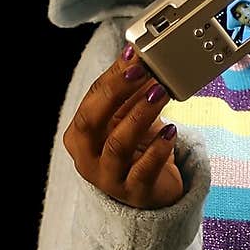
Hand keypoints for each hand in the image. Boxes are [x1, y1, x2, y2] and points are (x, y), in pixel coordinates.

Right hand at [62, 49, 183, 208]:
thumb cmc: (136, 149)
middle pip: (92, 122)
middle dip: (116, 93)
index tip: (133, 58)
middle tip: (143, 73)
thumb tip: (135, 56)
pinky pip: (144, 170)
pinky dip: (158, 149)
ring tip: (161, 94)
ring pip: (117, 145)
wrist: (151, 190)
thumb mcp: (127, 118)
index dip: (111, 79)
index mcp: (79, 136)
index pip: (90, 102)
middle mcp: (87, 158)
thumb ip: (129, 91)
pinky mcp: (134, 194)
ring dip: (140, 115)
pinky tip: (171, 131)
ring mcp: (109, 179)